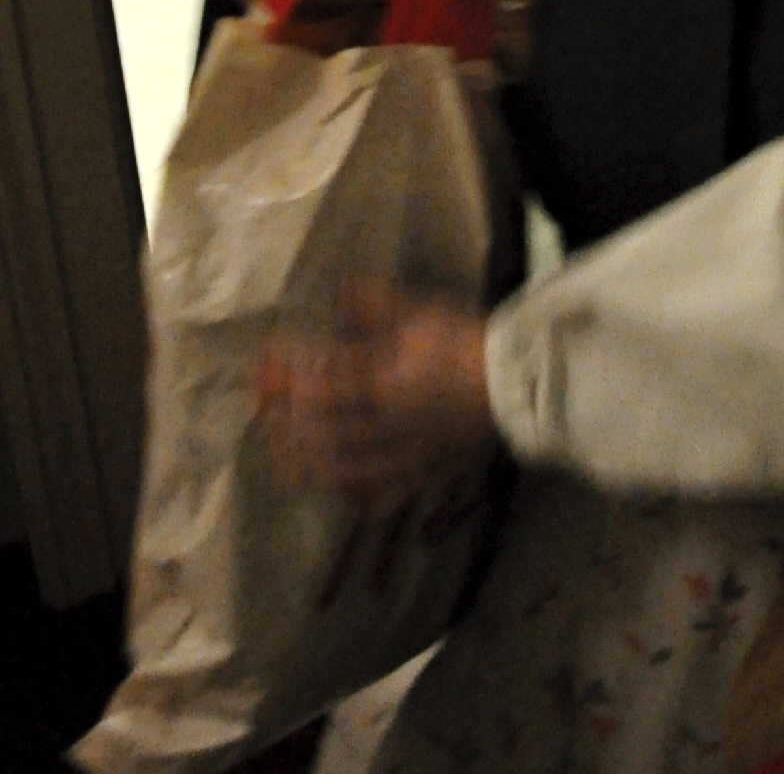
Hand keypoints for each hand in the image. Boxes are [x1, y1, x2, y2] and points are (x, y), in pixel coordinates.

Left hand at [256, 283, 495, 506]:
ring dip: (305, 458)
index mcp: (381, 379)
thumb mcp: (424, 312)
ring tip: (282, 454)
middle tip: (263, 411)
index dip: (289, 369)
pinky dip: (352, 493)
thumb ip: (377, 306)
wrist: (517, 383)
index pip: (322, 376)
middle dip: (284, 418)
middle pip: (321, 427)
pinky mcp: (421, 472)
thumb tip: (339, 292)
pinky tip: (337, 490)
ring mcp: (399, 453)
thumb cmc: (469, 341)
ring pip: (341, 464)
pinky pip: (380, 492)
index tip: (268, 357)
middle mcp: (381, 422)